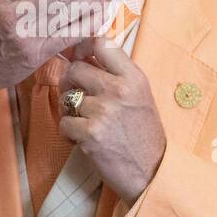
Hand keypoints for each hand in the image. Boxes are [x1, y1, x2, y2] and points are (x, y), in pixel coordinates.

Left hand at [57, 37, 165, 204]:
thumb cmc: (144, 134)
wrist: (152, 173)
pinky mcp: (90, 133)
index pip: (102, 43)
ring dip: (71, 111)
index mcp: (134, 77)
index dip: (83, 46)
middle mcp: (119, 90)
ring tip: (87, 123)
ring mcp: (103, 111)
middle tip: (79, 98)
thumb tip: (81, 55)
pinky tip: (85, 140)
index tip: (79, 55)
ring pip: (66, 97)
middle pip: (76, 68)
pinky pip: (64, 123)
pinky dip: (70, 133)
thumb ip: (116, 76)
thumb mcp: (139, 96)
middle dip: (71, 82)